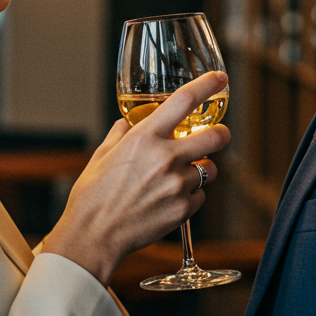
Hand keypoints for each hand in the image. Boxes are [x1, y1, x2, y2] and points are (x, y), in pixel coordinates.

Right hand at [43, 71, 230, 284]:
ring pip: (209, 169)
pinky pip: (200, 196)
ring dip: (201, 170)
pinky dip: (191, 196)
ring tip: (180, 177)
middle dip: (222, 133)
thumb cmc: (93, 196)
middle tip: (219, 134)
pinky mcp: (183, 209)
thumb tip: (126, 125)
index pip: (184, 100)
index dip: (207, 85)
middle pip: (215, 136)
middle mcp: (166, 157)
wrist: (94, 236)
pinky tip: (171, 199)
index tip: (219, 79)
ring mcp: (177, 184)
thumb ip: (119, 135)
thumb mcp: (102, 155)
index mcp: (145, 137)